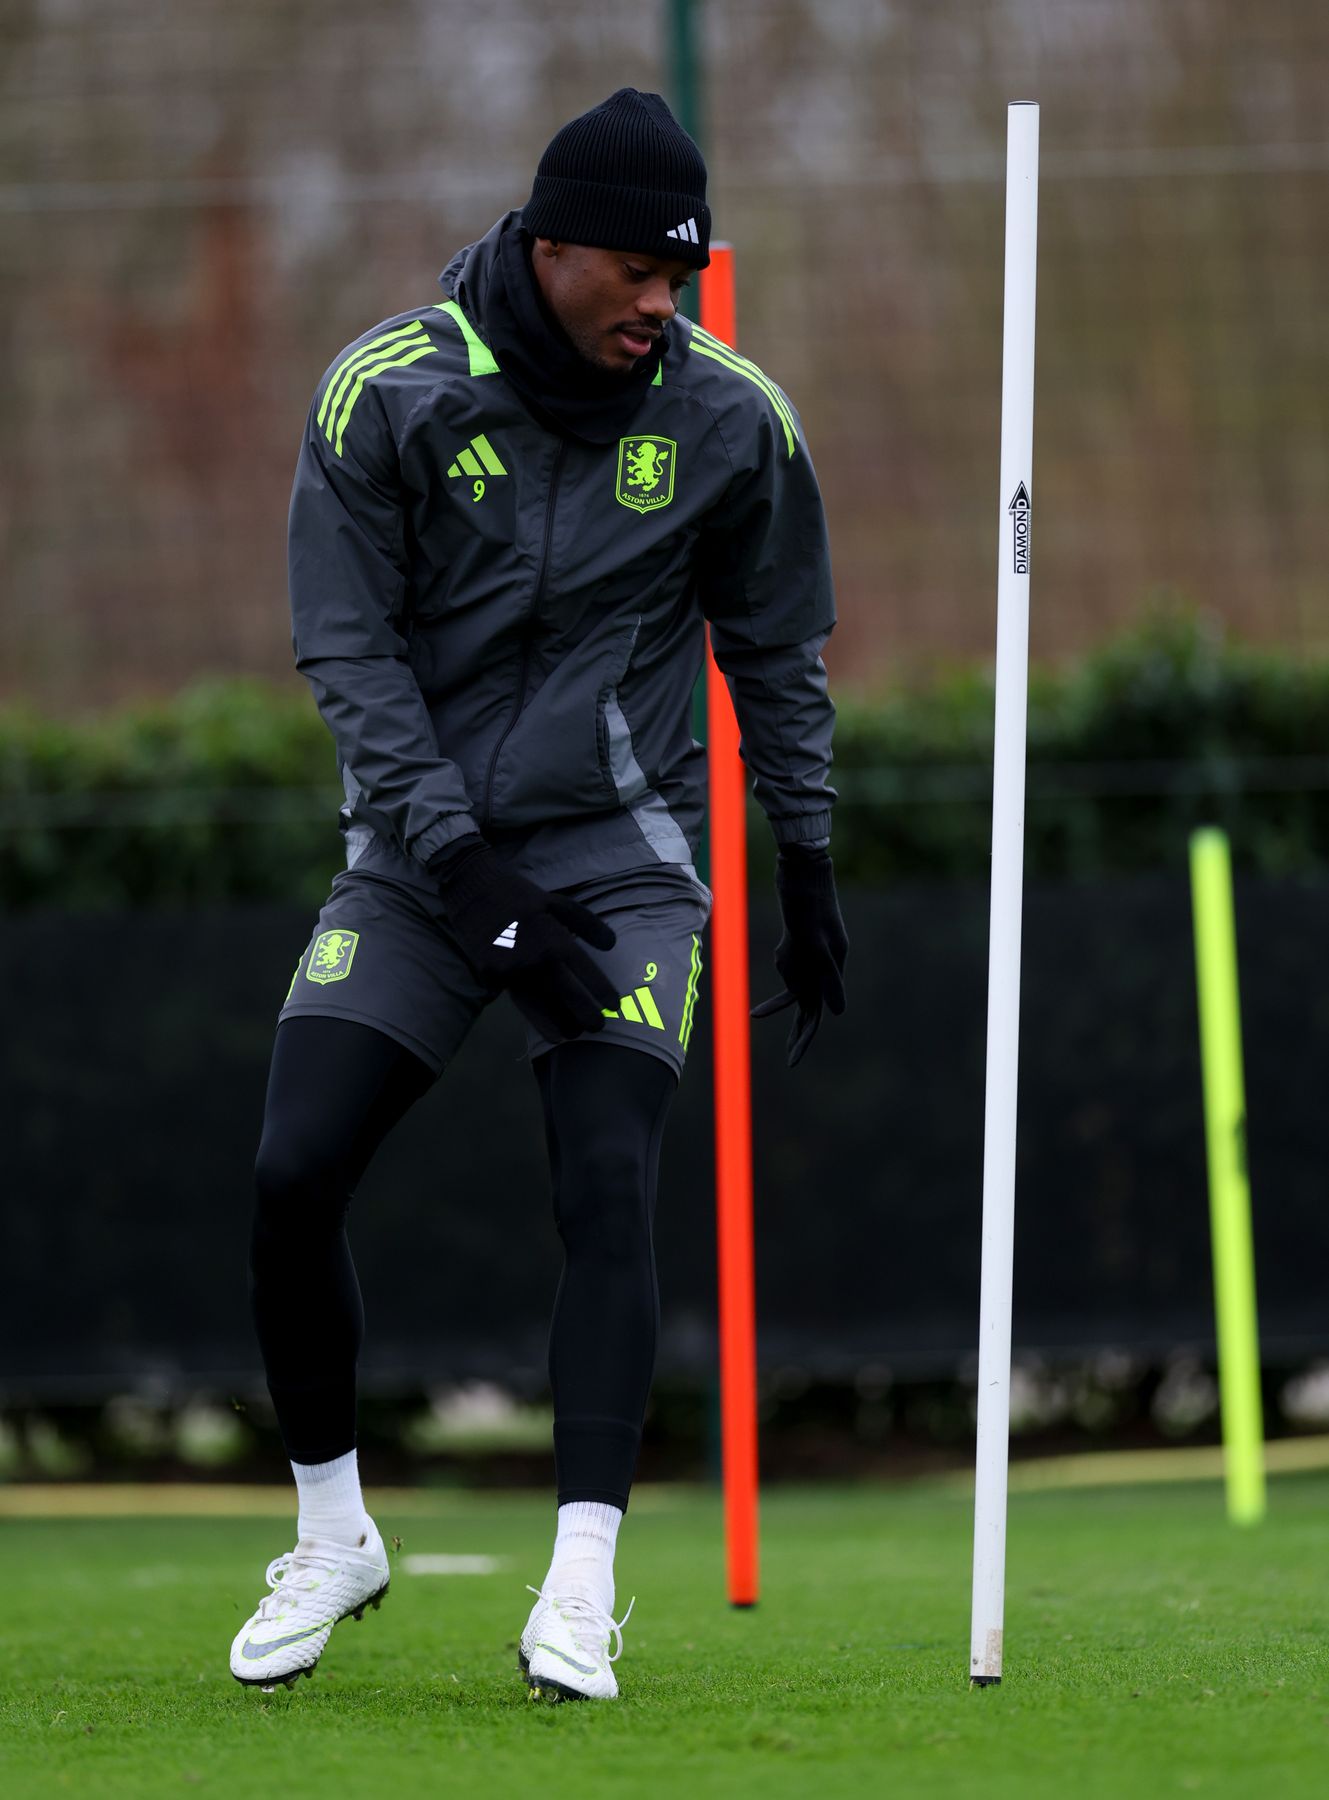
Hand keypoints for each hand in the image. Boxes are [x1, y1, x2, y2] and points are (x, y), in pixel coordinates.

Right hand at [432, 838, 618, 1040]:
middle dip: (588, 1016)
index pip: (587, 974)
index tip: (614, 1005)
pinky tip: (545, 1024)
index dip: (604, 993)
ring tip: (572, 1034)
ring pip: (542, 1009)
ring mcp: (512, 972)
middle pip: (569, 998)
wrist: (472, 889)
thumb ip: (587, 924)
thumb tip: (611, 945)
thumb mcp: (556, 902)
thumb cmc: (518, 894)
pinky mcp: (492, 977)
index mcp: (555, 940)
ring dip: (560, 1024)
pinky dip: (533, 1015)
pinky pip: (517, 1000)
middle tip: (599, 1026)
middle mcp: (536, 960)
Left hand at [751, 845, 846, 1066]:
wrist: (801, 874)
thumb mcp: (817, 944)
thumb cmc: (809, 906)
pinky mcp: (797, 951)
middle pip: (811, 1011)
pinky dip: (779, 977)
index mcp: (832, 971)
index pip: (818, 1014)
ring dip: (783, 1002)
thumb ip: (827, 979)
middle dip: (799, 1035)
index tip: (793, 1060)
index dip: (805, 1038)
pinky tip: (770, 978)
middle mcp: (823, 969)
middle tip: (791, 1061)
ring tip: (769, 999)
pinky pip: (787, 973)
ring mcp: (810, 961)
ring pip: (796, 992)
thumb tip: (837, 1014)